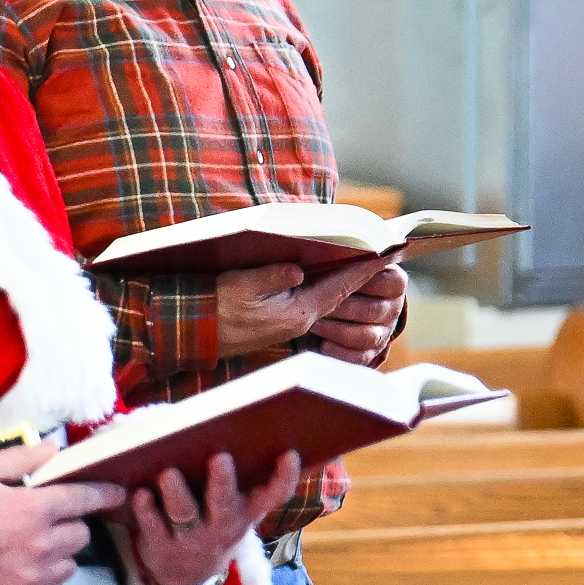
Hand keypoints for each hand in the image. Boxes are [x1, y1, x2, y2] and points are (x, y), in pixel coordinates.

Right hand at [0, 445, 127, 584]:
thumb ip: (22, 459)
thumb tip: (55, 449)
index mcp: (33, 509)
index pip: (83, 499)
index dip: (103, 494)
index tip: (116, 493)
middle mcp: (41, 545)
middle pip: (80, 535)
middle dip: (70, 525)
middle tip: (45, 521)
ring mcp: (32, 578)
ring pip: (69, 566)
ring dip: (57, 556)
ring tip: (30, 549)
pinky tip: (22, 574)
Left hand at [128, 449, 302, 584]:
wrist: (186, 572)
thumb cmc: (213, 521)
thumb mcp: (237, 510)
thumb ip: (245, 481)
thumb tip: (253, 433)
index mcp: (246, 512)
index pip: (273, 496)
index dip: (284, 478)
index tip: (289, 454)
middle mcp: (221, 525)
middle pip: (224, 504)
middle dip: (222, 482)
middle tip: (220, 458)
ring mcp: (191, 537)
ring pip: (184, 515)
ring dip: (177, 493)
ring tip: (168, 474)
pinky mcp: (161, 544)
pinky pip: (152, 525)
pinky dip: (145, 509)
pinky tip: (139, 493)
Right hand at [215, 251, 404, 357]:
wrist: (198, 332)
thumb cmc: (218, 307)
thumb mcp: (243, 285)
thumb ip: (273, 277)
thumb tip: (298, 270)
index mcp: (298, 313)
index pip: (340, 287)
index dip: (363, 270)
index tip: (384, 254)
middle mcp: (301, 321)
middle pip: (338, 293)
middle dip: (359, 274)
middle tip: (380, 252)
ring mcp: (292, 324)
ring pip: (325, 298)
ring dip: (342, 280)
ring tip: (361, 259)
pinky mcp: (281, 323)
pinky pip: (310, 302)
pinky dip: (322, 287)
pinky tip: (326, 274)